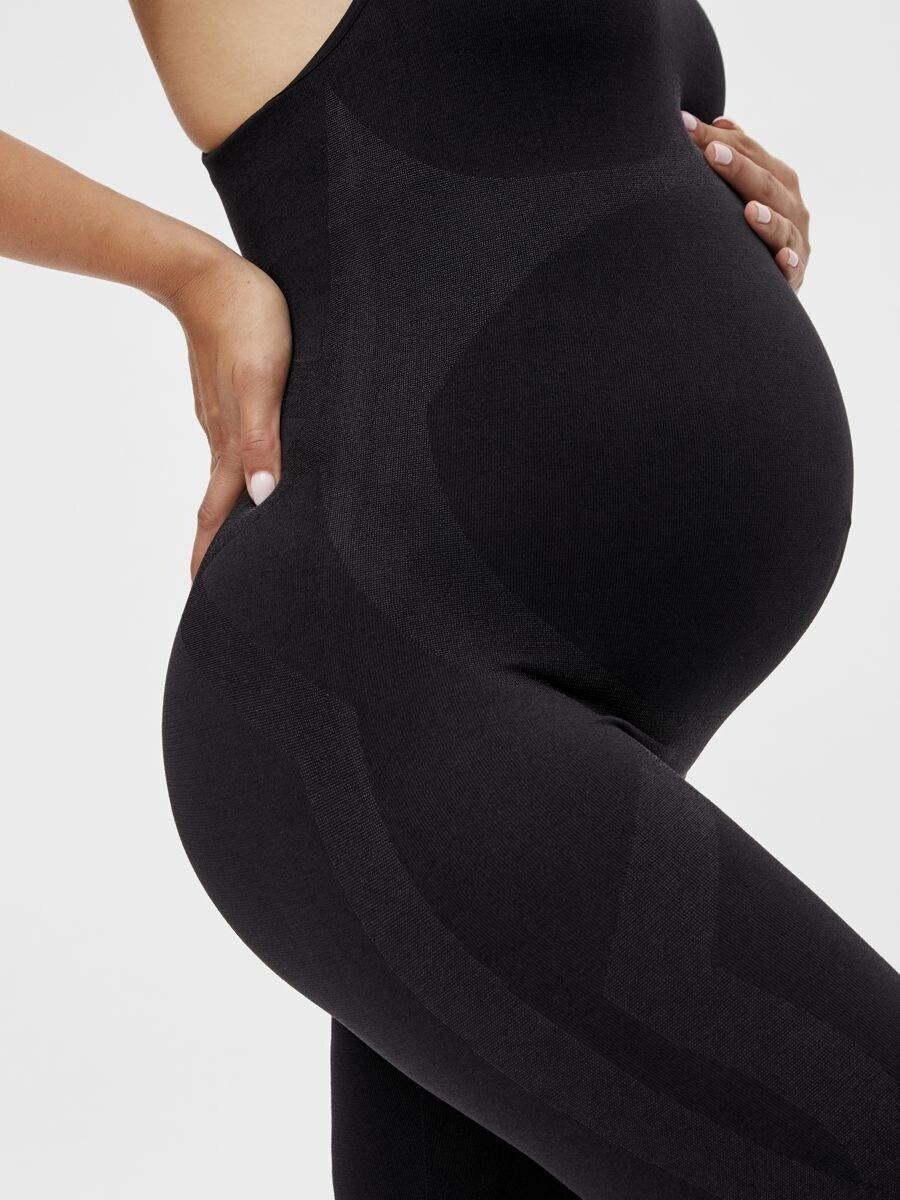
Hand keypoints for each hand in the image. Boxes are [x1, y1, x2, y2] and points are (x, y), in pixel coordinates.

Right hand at [166, 247, 291, 577]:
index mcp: (231, 441)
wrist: (205, 272)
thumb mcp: (259, 379)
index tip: (204, 592)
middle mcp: (225, 437)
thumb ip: (262, 436)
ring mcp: (224, 418)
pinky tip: (256, 479)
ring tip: (242, 543)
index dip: (213, 554)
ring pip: (230, 478)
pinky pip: (238, 449)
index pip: (220, 513)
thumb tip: (264, 495)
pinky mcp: (231, 398)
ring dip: (232, 514)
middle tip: (220, 583)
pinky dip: (242, 477)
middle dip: (220, 545)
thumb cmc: (244, 319)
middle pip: (221, 504)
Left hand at [681, 112, 809, 291]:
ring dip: (768, 219)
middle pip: (767, 183)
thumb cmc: (750, 232)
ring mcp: (795, 242)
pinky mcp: (795, 277)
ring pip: (784, 227)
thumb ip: (738, 159)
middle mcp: (791, 207)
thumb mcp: (744, 193)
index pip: (751, 153)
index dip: (721, 138)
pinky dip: (790, 263)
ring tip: (749, 211)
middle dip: (740, 168)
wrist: (765, 286)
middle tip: (710, 152)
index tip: (686, 126)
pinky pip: (794, 270)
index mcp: (778, 182)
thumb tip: (719, 122)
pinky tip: (783, 259)